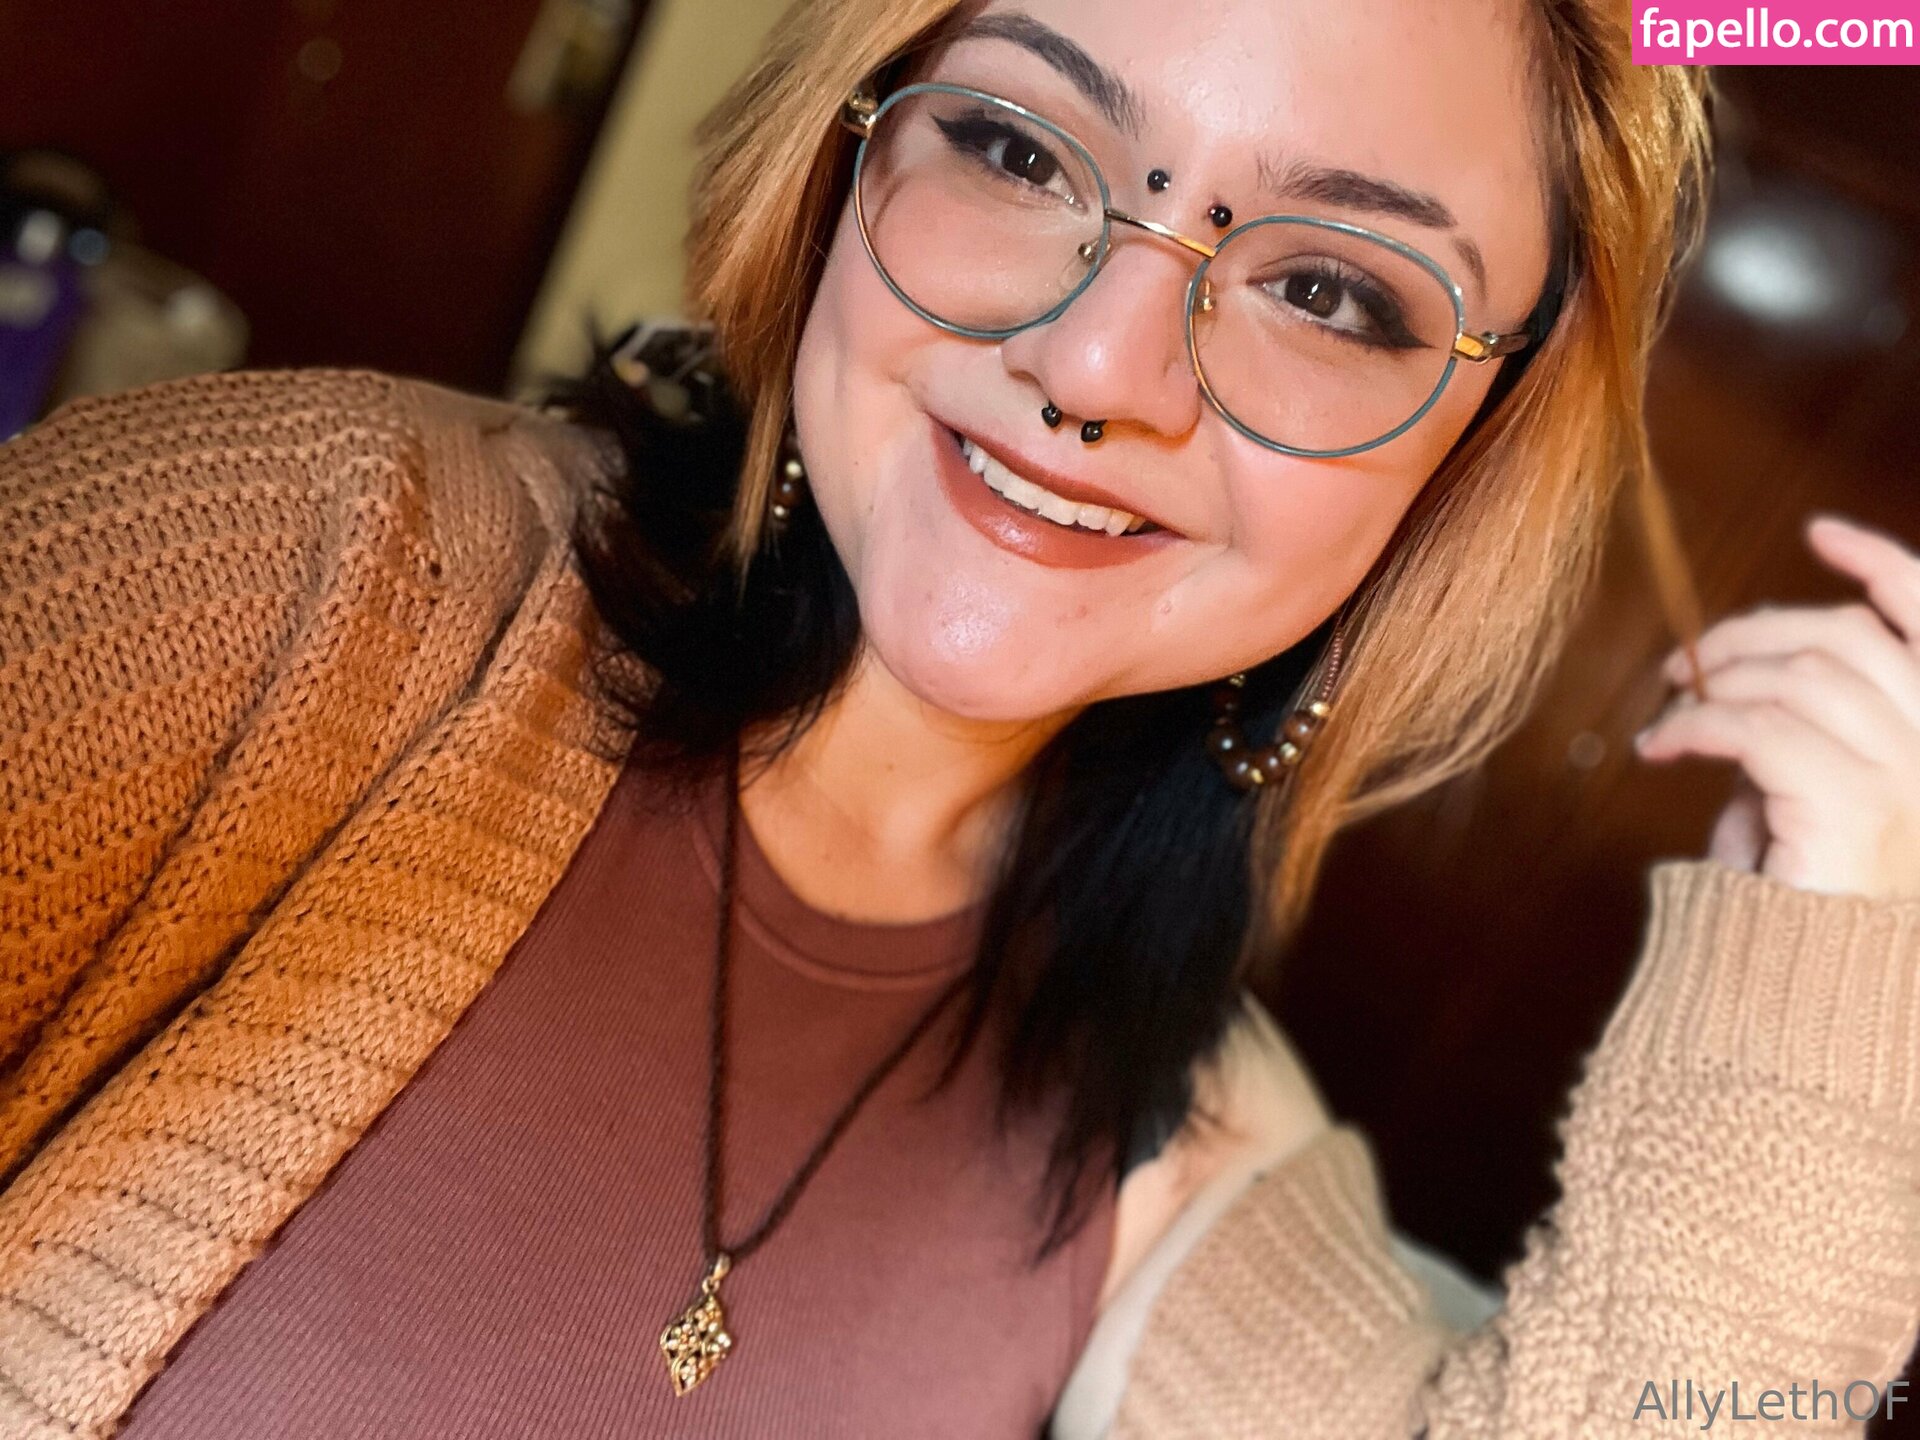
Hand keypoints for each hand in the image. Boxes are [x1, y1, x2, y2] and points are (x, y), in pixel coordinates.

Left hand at [1633, 513, 1919, 901]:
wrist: (1812, 1004)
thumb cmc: (1807, 911)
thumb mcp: (1805, 802)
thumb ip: (1797, 736)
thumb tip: (1739, 690)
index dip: (1882, 563)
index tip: (1819, 530)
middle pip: (1846, 639)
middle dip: (1752, 633)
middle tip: (1684, 666)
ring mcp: (1909, 781)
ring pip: (1801, 676)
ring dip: (1718, 681)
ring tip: (1670, 713)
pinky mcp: (1854, 808)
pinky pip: (1758, 729)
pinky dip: (1695, 727)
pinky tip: (1661, 748)